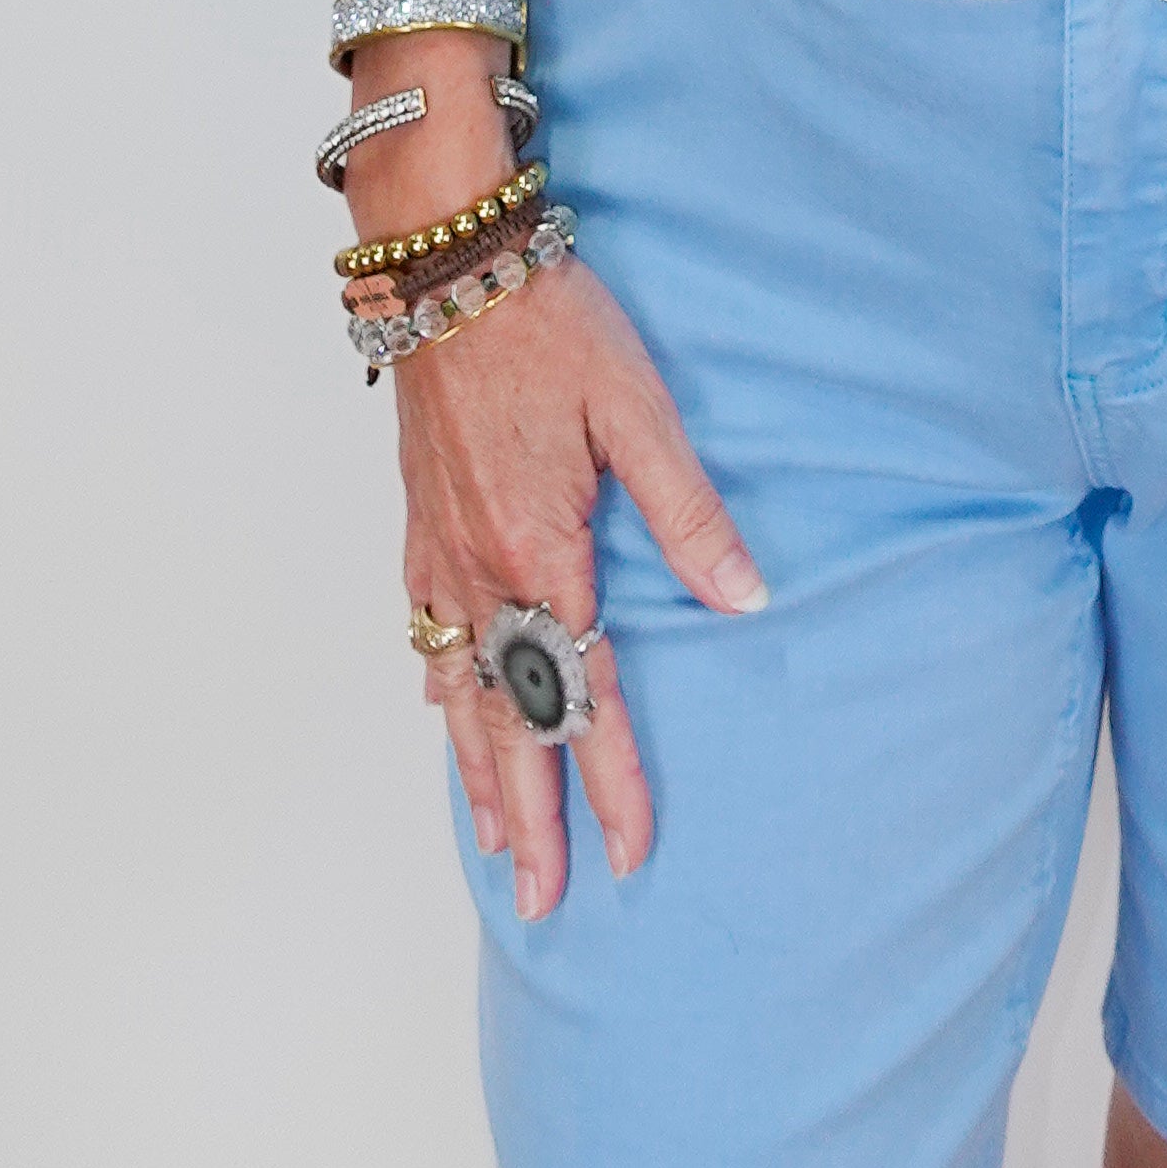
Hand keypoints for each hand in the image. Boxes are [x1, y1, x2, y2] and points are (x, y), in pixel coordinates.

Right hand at [392, 256, 765, 913]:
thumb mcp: (639, 409)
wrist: (448, 267)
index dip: (611, 780)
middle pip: (510, 722)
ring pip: (459, 691)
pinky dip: (441, 695)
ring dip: (480, 772)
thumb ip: (690, 511)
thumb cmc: (549, 326)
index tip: (628, 853)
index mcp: (544, 553)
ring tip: (497, 840)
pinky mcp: (421, 524)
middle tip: (545, 900)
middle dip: (532, 816)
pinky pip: (429, 637)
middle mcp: (483, 571)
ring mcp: (442, 552)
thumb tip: (745, 599)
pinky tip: (448, 712)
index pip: (586, 696)